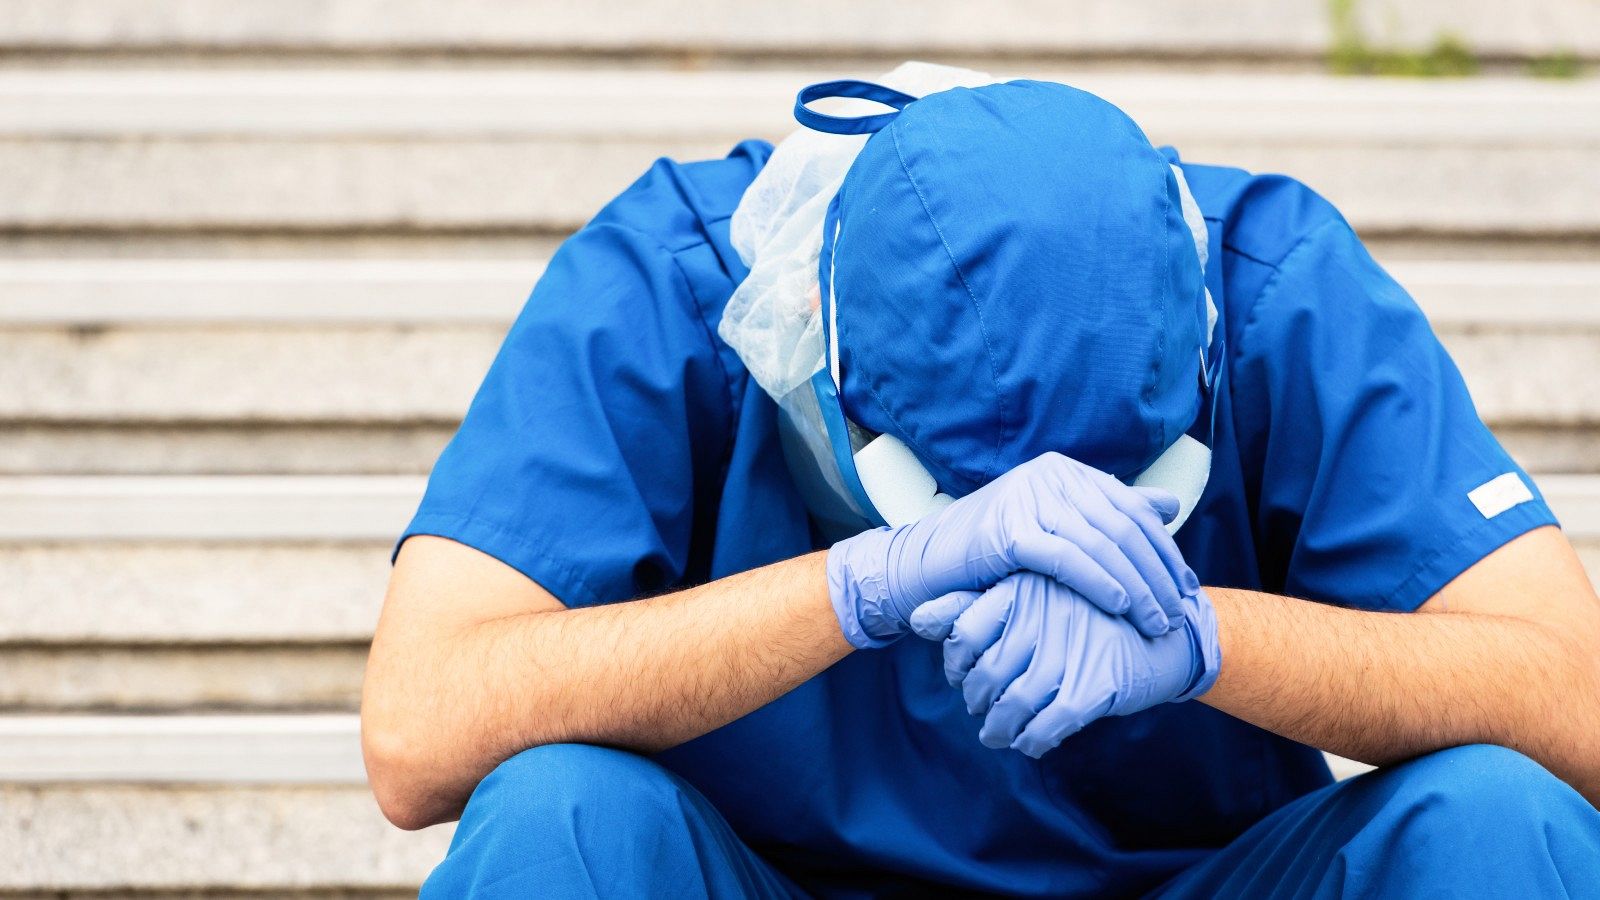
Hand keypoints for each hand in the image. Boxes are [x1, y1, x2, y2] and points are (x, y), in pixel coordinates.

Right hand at [826, 452, 1197, 648]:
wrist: (927, 566)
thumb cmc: (993, 554)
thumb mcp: (1055, 527)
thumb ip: (1109, 514)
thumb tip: (1168, 505)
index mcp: (1064, 471)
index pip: (1130, 509)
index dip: (1163, 550)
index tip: (1185, 588)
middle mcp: (1049, 475)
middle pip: (1122, 526)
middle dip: (1156, 573)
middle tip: (1177, 612)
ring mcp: (1027, 498)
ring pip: (1101, 543)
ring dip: (1136, 586)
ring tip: (1155, 620)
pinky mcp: (1008, 529)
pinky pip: (1067, 558)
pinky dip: (1099, 582)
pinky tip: (1119, 606)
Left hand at [929, 572, 1220, 757]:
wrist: (1166, 631)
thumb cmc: (1087, 613)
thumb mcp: (1031, 596)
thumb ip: (970, 605)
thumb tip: (914, 618)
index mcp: (1023, 587)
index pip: (963, 631)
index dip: (957, 663)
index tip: (965, 675)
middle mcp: (1041, 616)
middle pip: (985, 675)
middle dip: (978, 701)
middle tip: (982, 708)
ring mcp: (1069, 651)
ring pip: (1013, 705)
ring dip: (999, 729)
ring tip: (998, 733)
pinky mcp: (1095, 686)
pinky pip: (1048, 726)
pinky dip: (1032, 740)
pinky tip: (1031, 741)